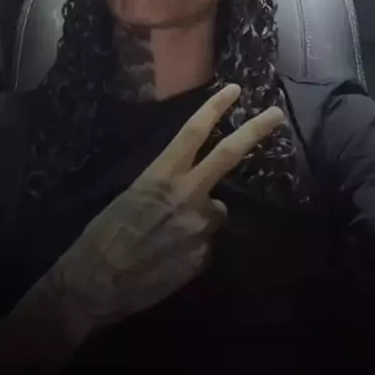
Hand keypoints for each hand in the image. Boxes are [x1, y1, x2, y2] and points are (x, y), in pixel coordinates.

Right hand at [51, 84, 286, 334]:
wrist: (97, 284)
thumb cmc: (104, 234)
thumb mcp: (132, 195)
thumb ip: (165, 185)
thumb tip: (184, 185)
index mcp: (162, 174)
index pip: (194, 132)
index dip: (215, 108)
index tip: (234, 90)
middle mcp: (189, 195)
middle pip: (229, 155)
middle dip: (255, 131)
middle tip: (277, 115)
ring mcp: (201, 227)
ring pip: (215, 211)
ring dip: (202, 216)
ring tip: (170, 234)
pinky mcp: (204, 257)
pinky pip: (205, 243)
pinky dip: (193, 246)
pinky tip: (169, 257)